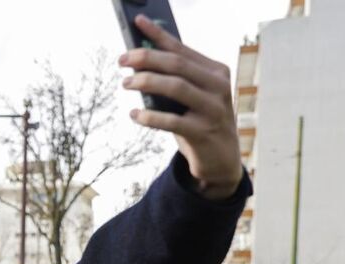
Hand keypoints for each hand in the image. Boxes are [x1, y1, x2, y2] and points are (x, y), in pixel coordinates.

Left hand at [120, 14, 242, 199]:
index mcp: (215, 71)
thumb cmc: (199, 121)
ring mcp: (213, 110)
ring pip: (176, 87)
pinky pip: (171, 121)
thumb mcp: (192, 97)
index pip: (182, 49)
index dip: (158, 34)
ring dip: (146, 82)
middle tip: (122, 60)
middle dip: (146, 58)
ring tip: (125, 83)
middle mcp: (218, 86)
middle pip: (177, 64)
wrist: (221, 160)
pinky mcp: (203, 133)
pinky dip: (149, 117)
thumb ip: (174, 79)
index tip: (137, 22)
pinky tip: (134, 114)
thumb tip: (139, 61)